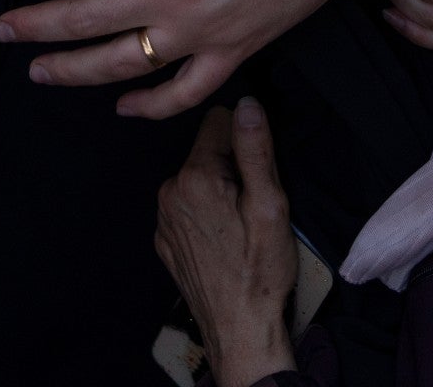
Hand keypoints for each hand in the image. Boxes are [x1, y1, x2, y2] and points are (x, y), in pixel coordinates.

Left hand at [0, 0, 374, 116]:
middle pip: (86, 18)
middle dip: (36, 25)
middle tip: (2, 30)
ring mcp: (203, 32)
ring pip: (124, 62)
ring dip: (74, 70)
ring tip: (39, 70)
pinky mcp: (234, 52)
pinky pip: (184, 92)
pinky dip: (150, 104)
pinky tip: (122, 103)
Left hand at [155, 101, 298, 386]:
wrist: (240, 329)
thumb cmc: (260, 268)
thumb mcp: (270, 203)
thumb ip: (255, 149)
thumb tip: (246, 103)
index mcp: (195, 177)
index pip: (219, 121)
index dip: (244, 142)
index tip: (257, 174)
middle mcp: (169, 192)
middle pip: (206, 152)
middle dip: (231, 167)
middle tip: (253, 206)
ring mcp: (162, 219)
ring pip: (197, 179)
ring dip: (218, 191)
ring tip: (239, 226)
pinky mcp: (164, 241)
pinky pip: (186, 207)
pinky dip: (205, 215)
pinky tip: (223, 241)